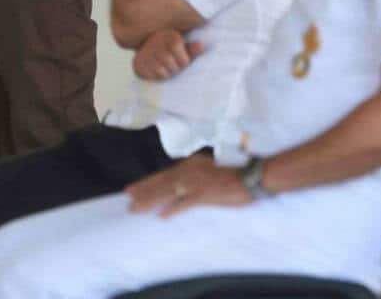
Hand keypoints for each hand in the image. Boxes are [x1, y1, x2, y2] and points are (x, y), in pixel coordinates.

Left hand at [126, 153, 251, 217]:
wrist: (253, 176)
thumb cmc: (235, 174)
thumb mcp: (210, 170)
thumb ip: (195, 175)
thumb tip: (181, 187)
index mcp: (192, 163)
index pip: (165, 173)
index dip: (148, 182)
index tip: (133, 189)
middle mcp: (191, 170)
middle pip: (162, 182)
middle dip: (143, 191)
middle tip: (128, 199)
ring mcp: (196, 182)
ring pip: (167, 192)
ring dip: (150, 201)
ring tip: (136, 209)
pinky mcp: (204, 194)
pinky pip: (184, 203)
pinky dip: (172, 209)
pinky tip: (162, 216)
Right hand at [133, 29, 204, 80]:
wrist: (148, 51)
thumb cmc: (171, 50)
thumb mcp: (183, 48)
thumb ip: (192, 49)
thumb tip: (201, 46)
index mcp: (169, 36)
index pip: (177, 48)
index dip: (183, 60)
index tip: (183, 62)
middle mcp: (155, 41)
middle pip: (169, 61)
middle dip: (175, 68)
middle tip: (174, 67)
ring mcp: (145, 53)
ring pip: (161, 70)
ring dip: (167, 74)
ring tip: (167, 69)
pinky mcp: (138, 64)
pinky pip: (151, 75)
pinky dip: (157, 77)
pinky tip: (157, 71)